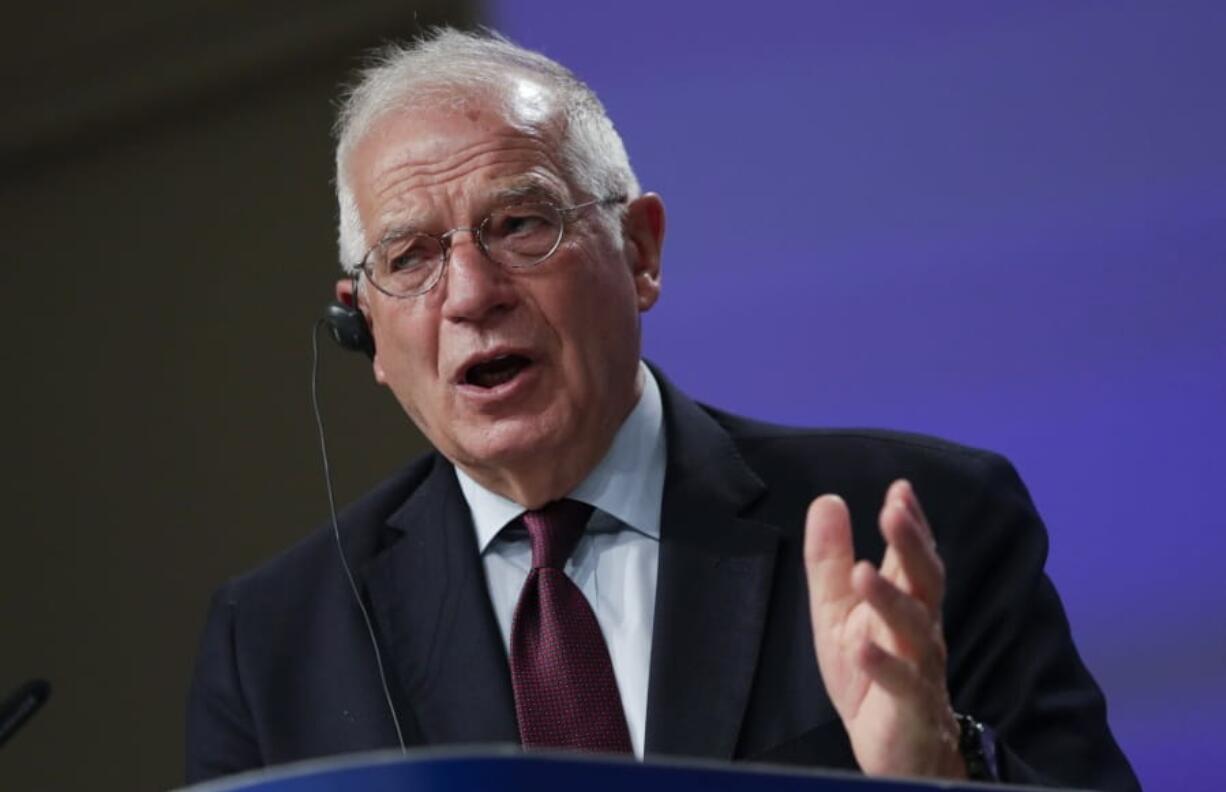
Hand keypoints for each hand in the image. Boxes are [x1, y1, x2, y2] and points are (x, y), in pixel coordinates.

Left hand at [803, 480, 964, 778]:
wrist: (898, 749)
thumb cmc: (871, 673)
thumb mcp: (838, 609)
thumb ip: (831, 558)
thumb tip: (828, 500)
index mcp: (906, 602)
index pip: (913, 556)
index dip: (910, 523)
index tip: (900, 488)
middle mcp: (921, 628)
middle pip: (922, 580)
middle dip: (910, 545)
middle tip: (894, 511)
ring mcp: (920, 667)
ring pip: (912, 627)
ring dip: (888, 598)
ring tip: (863, 571)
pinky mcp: (910, 706)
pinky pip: (900, 683)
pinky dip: (882, 663)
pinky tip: (862, 645)